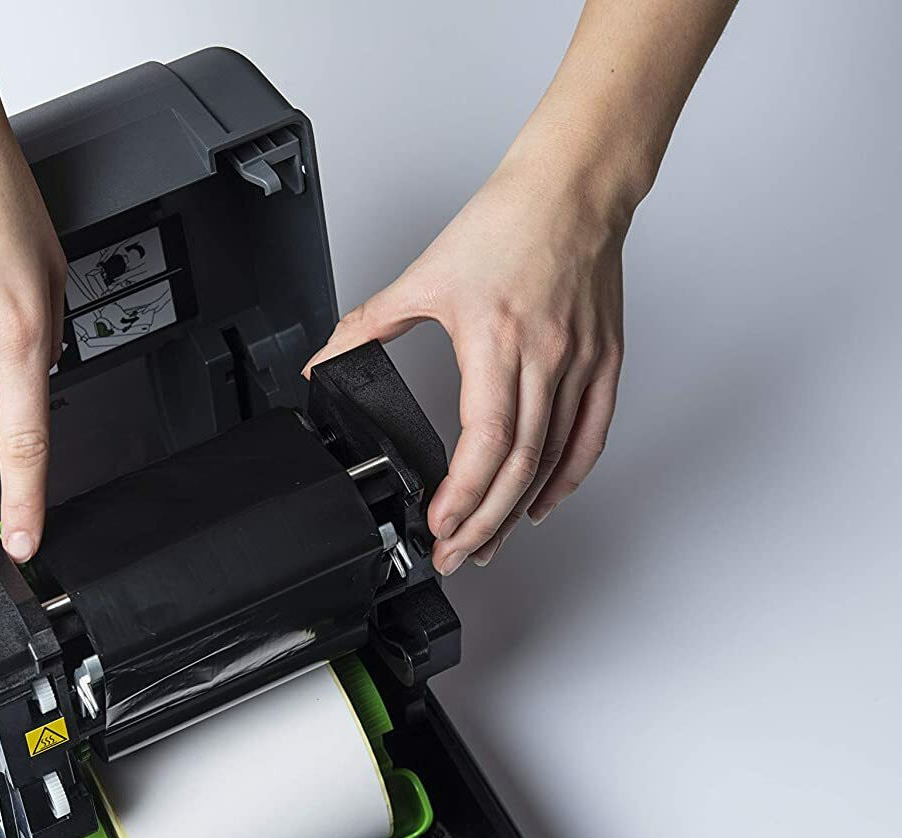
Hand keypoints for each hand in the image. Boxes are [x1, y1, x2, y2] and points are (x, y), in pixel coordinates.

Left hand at [307, 128, 628, 573]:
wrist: (572, 191)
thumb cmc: (506, 225)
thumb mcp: (424, 276)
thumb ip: (367, 325)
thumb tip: (325, 362)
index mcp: (498, 341)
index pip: (487, 439)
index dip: (465, 493)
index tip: (440, 524)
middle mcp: (545, 359)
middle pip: (520, 466)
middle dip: (485, 522)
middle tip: (458, 554)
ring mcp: (580, 366)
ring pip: (553, 461)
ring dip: (519, 512)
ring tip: (490, 543)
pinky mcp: (603, 364)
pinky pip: (590, 438)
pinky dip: (566, 479)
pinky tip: (541, 505)